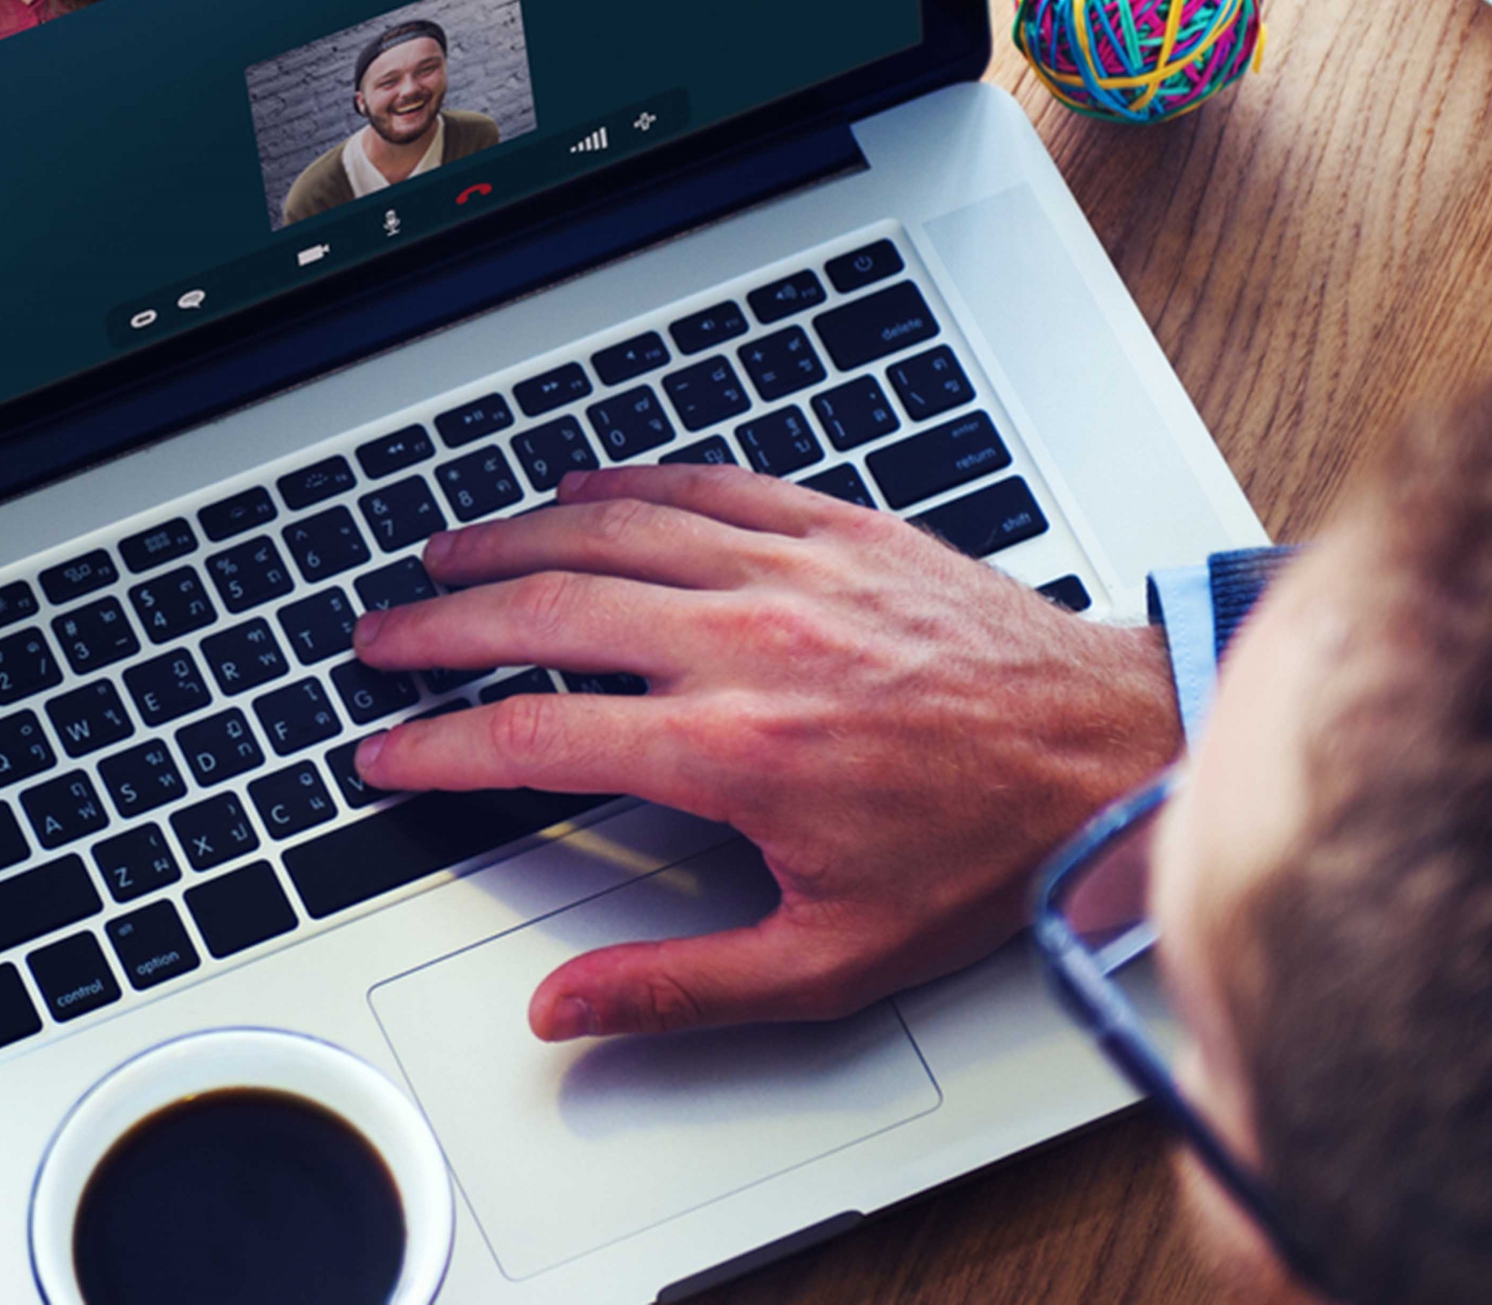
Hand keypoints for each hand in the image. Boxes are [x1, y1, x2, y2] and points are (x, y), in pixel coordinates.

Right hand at [349, 464, 1179, 1041]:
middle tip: (382, 639)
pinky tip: (578, 489)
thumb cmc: (985, 851)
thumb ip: (681, 985)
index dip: (438, 747)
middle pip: (546, 611)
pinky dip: (624, 483)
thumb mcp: (833, 959)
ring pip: (608, 531)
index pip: (534, 735)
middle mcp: (747, 641)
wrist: (1110, 751)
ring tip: (445, 557)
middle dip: (441, 625)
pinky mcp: (835, 529)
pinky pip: (701, 486)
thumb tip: (566, 1008)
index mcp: (733, 750)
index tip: (387, 753)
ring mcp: (790, 570)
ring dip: (510, 540)